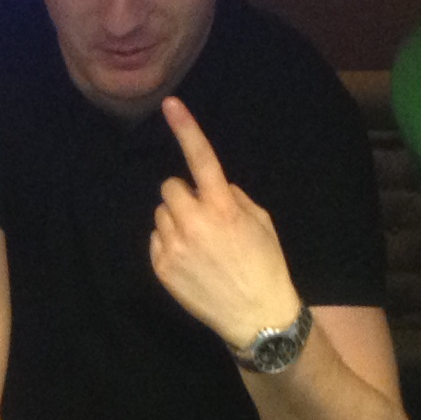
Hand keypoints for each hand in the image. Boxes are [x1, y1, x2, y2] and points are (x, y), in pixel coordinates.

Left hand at [148, 97, 304, 355]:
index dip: (186, 128)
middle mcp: (194, 223)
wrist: (256, 316)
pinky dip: (169, 244)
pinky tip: (191, 261)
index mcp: (223, 207)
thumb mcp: (260, 222)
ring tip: (200, 244)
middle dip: (185, 196)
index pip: (201, 159)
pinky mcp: (161, 267)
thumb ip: (232, 197)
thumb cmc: (264, 265)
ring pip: (162, 213)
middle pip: (170, 188)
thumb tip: (212, 188)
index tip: (170, 103)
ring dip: (176, 220)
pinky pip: (156, 239)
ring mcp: (174, 246)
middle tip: (204, 216)